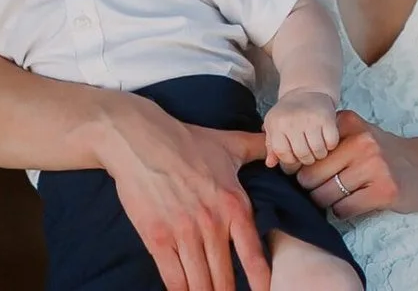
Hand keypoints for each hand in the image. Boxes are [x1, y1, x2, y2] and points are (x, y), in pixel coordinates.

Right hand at [99, 94, 272, 290]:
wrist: (140, 140)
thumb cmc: (186, 141)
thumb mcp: (228, 143)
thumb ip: (257, 148)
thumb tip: (277, 148)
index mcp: (234, 204)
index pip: (254, 254)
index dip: (262, 281)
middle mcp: (212, 224)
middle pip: (225, 278)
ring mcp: (183, 233)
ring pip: (200, 283)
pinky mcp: (157, 239)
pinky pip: (173, 279)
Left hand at [262, 89, 338, 167]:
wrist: (306, 90)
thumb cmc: (288, 113)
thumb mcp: (273, 126)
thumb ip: (271, 146)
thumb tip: (270, 164)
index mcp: (276, 124)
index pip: (283, 154)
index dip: (290, 160)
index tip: (294, 155)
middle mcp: (292, 121)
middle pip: (302, 154)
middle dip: (307, 159)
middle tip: (308, 153)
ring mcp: (310, 119)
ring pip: (318, 151)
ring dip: (320, 154)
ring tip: (317, 147)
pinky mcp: (327, 117)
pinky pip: (331, 142)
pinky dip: (331, 145)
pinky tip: (326, 139)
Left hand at [294, 109, 417, 219]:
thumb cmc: (383, 154)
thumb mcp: (358, 134)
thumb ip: (327, 142)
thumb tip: (285, 164)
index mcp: (349, 123)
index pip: (306, 150)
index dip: (300, 167)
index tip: (306, 174)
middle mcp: (362, 141)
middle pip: (311, 176)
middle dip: (312, 189)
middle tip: (324, 189)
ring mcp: (374, 166)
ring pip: (325, 195)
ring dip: (328, 202)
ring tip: (342, 195)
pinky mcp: (384, 191)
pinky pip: (344, 209)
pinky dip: (343, 211)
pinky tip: (356, 202)